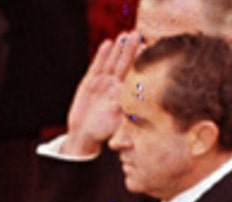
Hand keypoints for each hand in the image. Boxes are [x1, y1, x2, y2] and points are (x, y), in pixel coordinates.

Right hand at [61, 35, 138, 156]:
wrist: (84, 134)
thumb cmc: (102, 133)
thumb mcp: (116, 130)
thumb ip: (124, 127)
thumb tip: (131, 135)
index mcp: (125, 96)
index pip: (134, 76)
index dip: (140, 64)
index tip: (148, 52)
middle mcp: (116, 86)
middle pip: (125, 65)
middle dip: (131, 50)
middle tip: (138, 35)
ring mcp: (104, 83)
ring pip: (112, 62)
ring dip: (118, 49)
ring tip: (124, 35)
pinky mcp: (90, 81)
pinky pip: (97, 66)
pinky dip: (102, 56)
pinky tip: (108, 43)